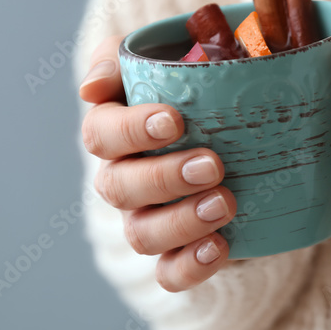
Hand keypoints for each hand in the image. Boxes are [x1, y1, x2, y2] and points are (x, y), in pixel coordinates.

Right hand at [79, 35, 236, 291]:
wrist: (240, 124)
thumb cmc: (193, 83)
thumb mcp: (160, 56)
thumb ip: (120, 58)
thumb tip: (90, 88)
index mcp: (114, 130)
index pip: (101, 134)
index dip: (131, 130)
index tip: (174, 120)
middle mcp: (122, 178)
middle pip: (118, 187)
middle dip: (164, 177)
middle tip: (213, 163)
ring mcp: (147, 218)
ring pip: (141, 234)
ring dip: (181, 222)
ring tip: (226, 203)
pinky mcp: (179, 250)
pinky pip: (169, 273)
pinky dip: (189, 266)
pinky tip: (221, 248)